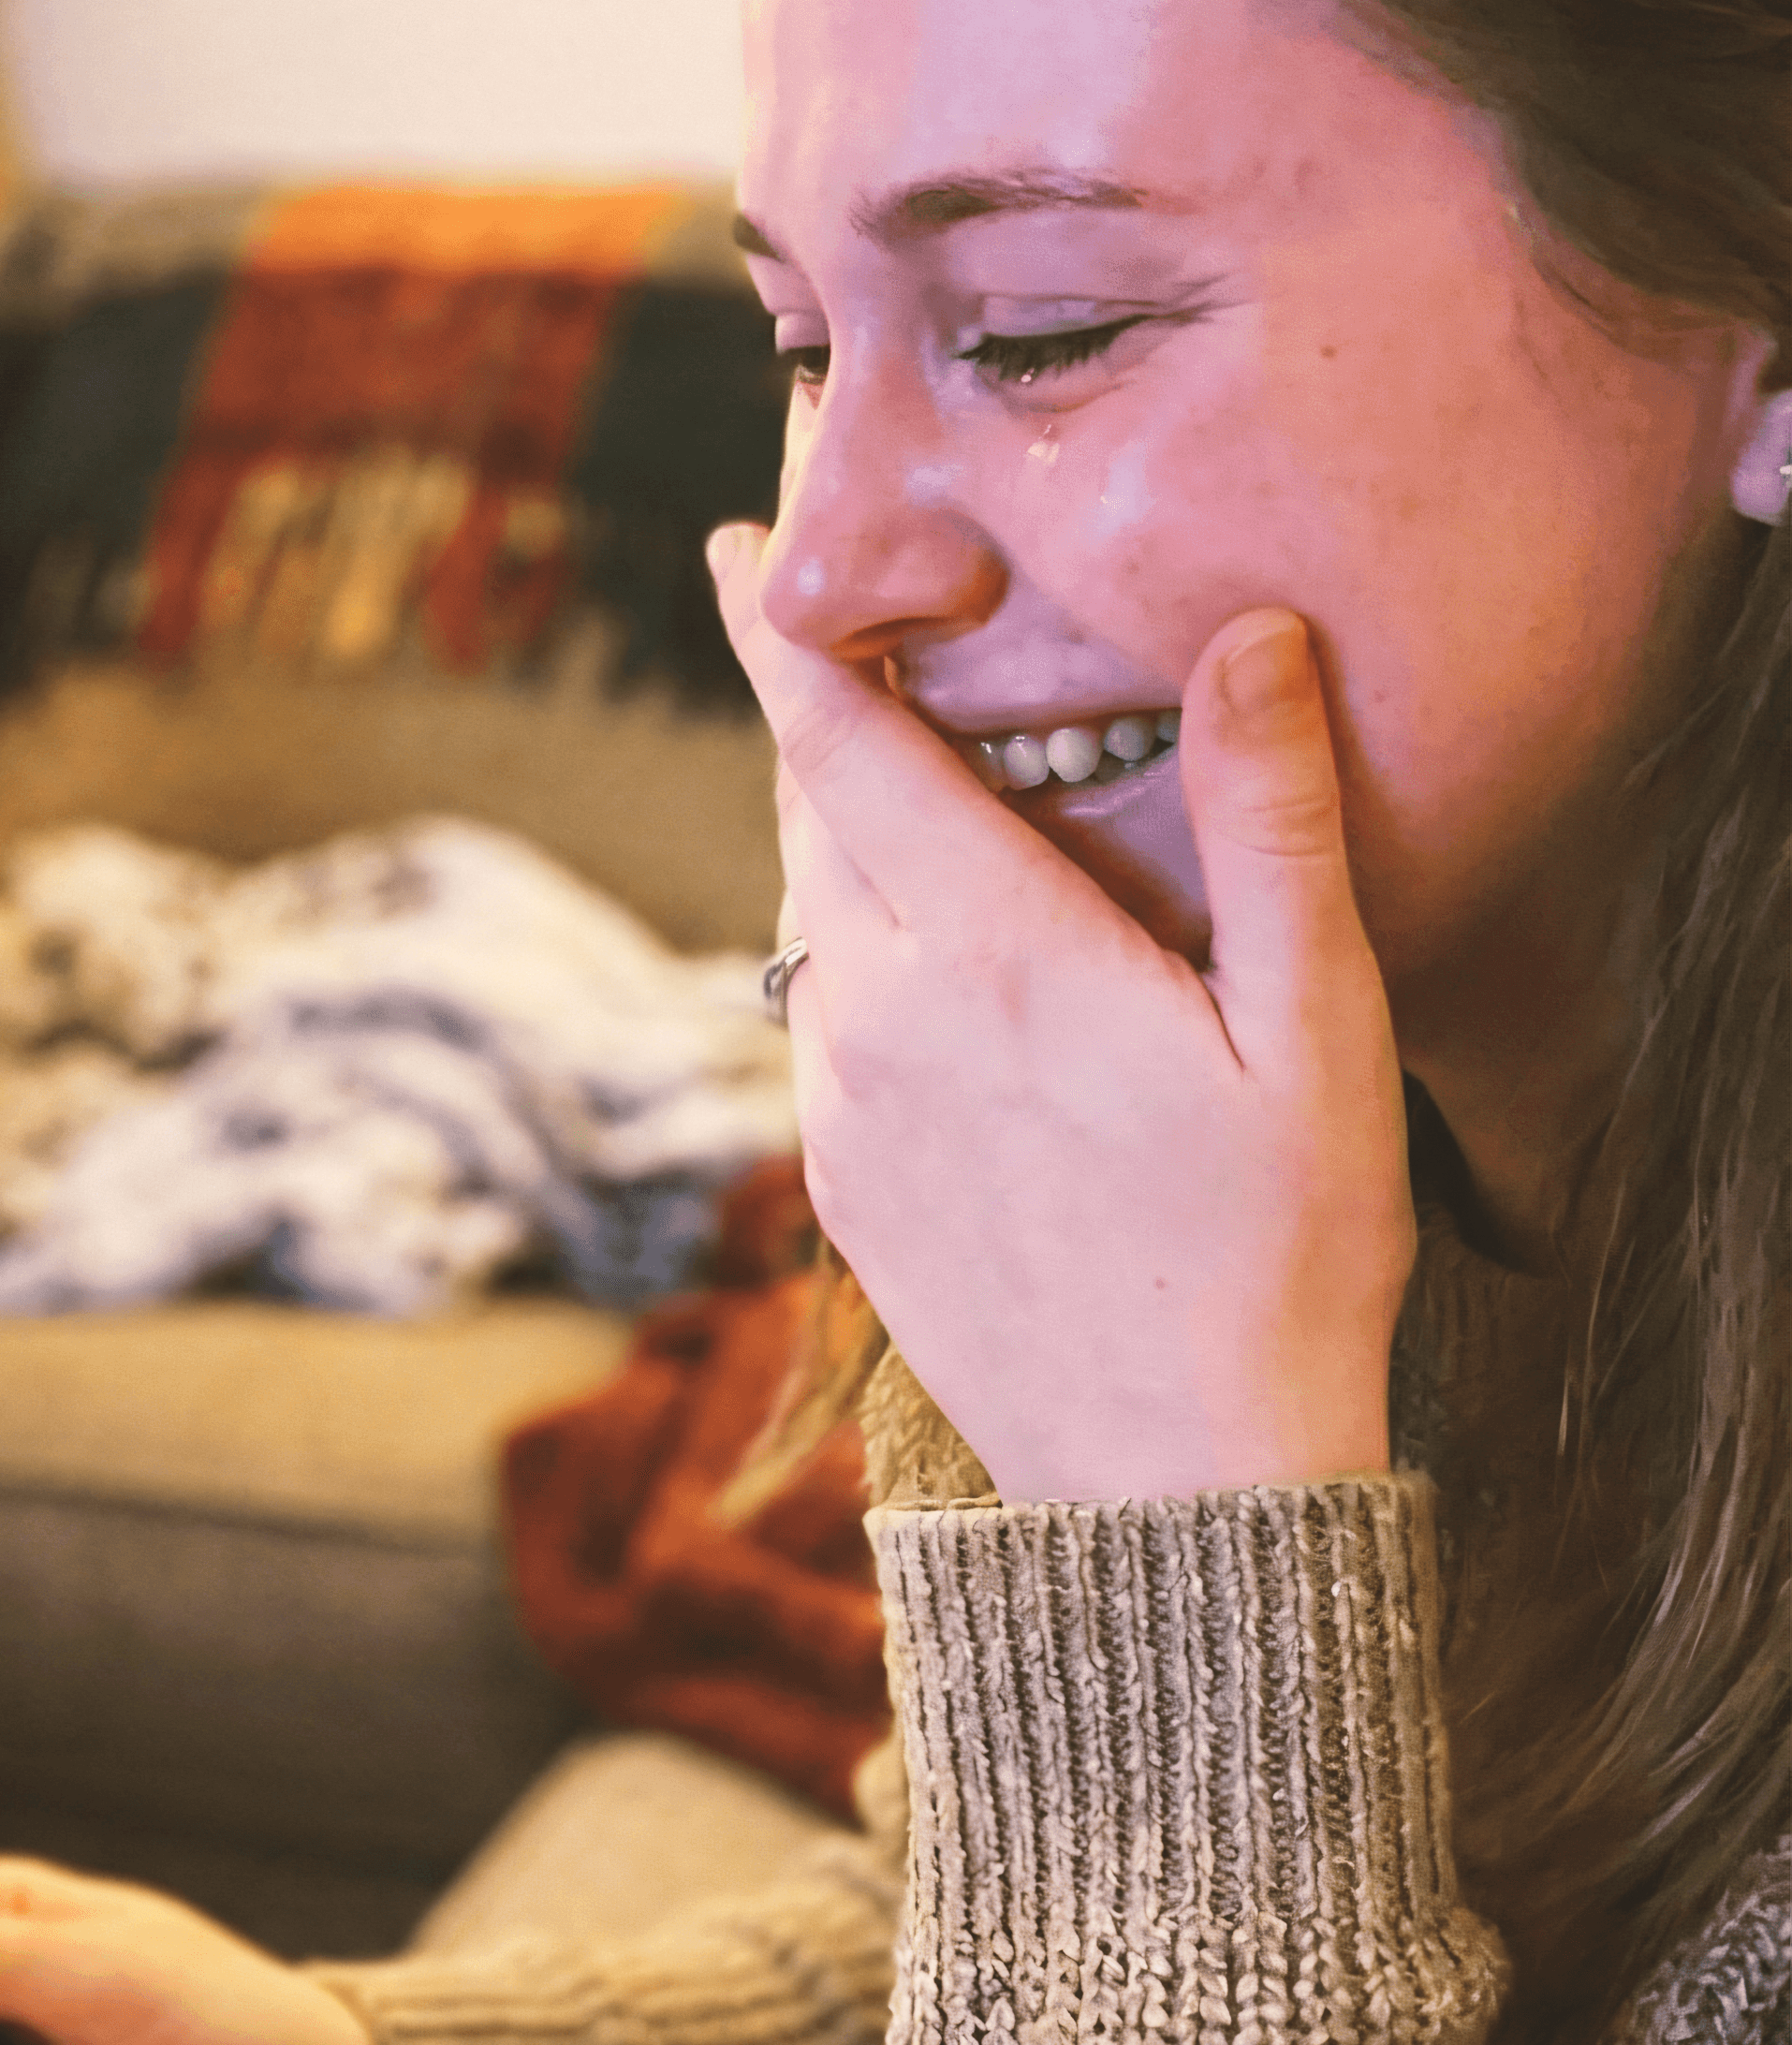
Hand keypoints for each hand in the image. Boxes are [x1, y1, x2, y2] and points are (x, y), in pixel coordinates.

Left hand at [712, 533, 1414, 1504]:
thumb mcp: (1314, 1030)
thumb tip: (1250, 637)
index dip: (781, 638)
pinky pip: (825, 1022)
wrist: (1176, 1490)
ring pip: (813, 922)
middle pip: (815, 821)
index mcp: (994, 956)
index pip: (844, 749)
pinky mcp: (840, 1185)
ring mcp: (844, 1108)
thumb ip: (1271, 821)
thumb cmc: (1281, 1259)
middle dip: (824, 726)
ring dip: (847, 847)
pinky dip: (861, 957)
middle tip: (848, 646)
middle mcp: (882, 1018)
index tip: (730, 554)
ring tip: (913, 797)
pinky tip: (941, 967)